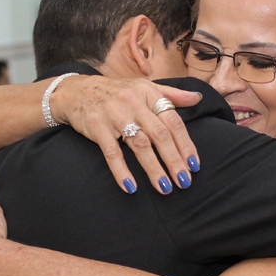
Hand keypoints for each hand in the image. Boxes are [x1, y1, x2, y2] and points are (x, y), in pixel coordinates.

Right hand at [49, 75, 203, 193]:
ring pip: (139, 145)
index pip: (173, 121)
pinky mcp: (97, 127)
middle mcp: (134, 102)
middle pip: (160, 135)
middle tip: (184, 181)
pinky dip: (121, 171)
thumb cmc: (117, 92)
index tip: (194, 165)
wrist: (77, 90)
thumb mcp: (144, 87)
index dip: (185, 144)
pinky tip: (131, 187)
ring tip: (165, 188)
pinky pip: (112, 152)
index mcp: (149, 93)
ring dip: (154, 169)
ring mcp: (115, 115)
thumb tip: (198, 98)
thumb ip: (172, 95)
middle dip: (174, 160)